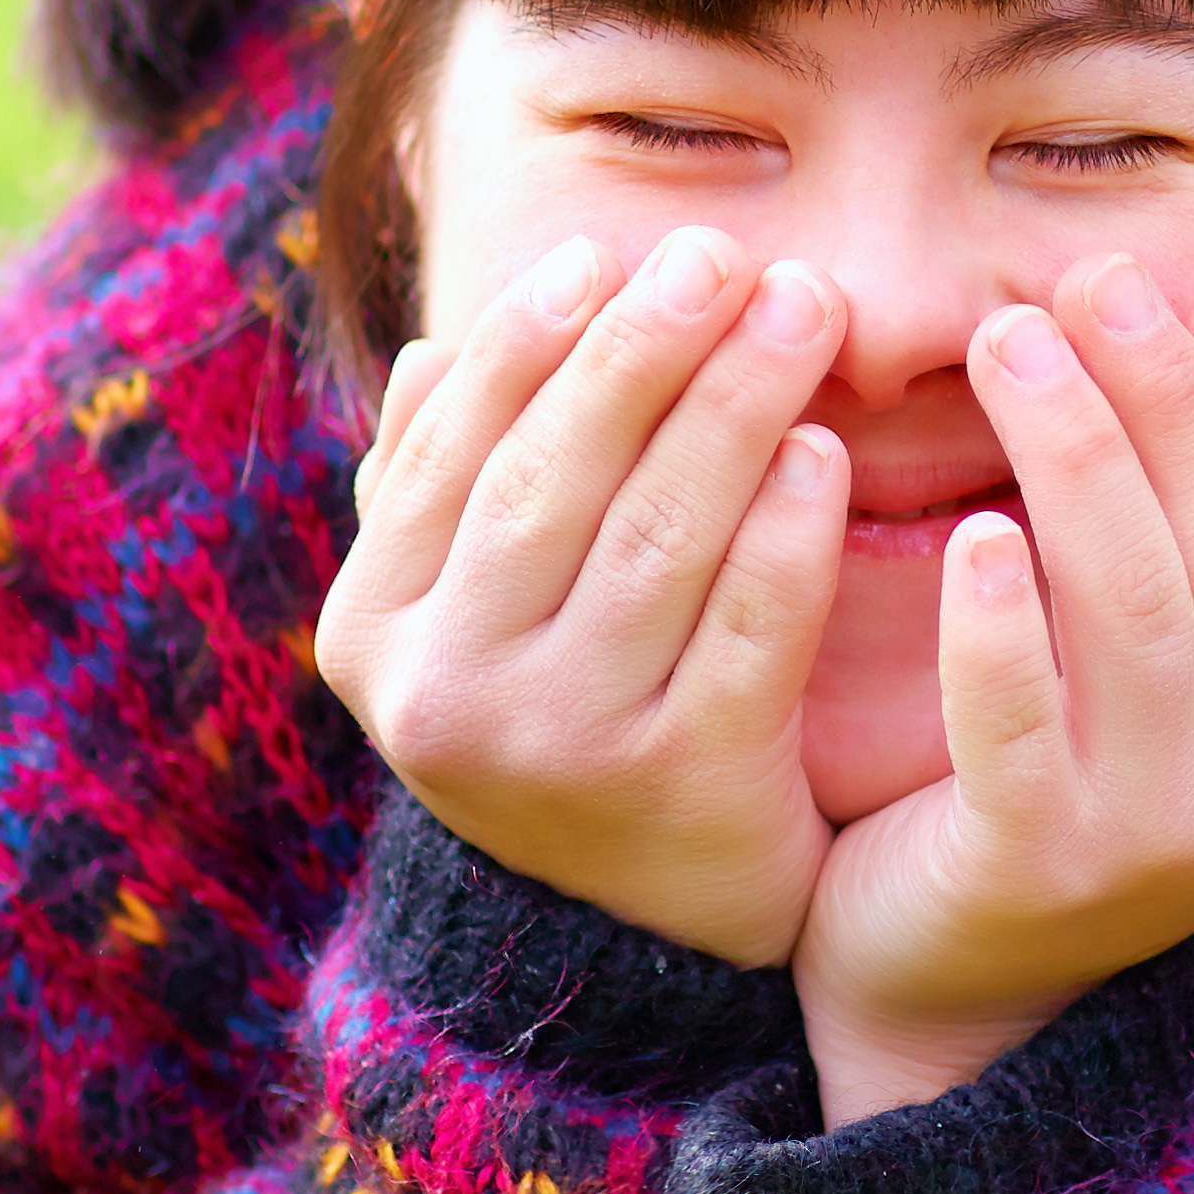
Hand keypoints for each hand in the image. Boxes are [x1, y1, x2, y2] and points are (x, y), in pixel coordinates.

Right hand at [317, 224, 854, 968]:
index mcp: (371, 633)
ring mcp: (564, 747)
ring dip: (733, 406)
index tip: (609, 252)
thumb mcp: (466, 625)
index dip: (533, 338)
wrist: (630, 941)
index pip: (456, 451)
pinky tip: (821, 450)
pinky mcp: (686, 789)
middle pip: (556, 479)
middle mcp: (448, 693)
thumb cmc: (557, 722)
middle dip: (645, 348)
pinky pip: (748, 630)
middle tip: (725, 255)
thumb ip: (442, 494)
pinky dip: (787, 531)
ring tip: (797, 309)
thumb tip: (440, 348)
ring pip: (655, 539)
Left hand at [791, 255, 1193, 1120]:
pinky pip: (1018, 725)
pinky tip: (966, 533)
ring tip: (1006, 343)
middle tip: (1082, 283)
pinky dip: (995, 624)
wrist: (961, 998)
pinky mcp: (1037, 870)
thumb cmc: (1078, 803)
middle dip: (1162, 395)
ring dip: (1074, 455)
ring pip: (1134, 608)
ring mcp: (1162, 838)